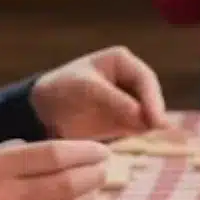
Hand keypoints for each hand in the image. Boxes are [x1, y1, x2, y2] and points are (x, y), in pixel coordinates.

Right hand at [0, 139, 108, 199]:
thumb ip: (33, 151)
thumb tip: (82, 151)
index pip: (54, 155)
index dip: (85, 152)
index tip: (102, 150)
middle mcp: (7, 196)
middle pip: (67, 184)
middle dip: (95, 173)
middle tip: (106, 167)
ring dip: (92, 195)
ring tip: (97, 184)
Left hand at [31, 46, 167, 139]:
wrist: (41, 111)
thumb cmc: (62, 90)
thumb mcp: (88, 90)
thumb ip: (118, 101)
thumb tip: (147, 119)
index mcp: (122, 61)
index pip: (145, 79)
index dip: (153, 99)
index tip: (156, 119)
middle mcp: (130, 79)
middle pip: (151, 97)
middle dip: (154, 113)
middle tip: (157, 129)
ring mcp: (130, 100)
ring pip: (149, 113)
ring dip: (150, 124)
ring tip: (146, 133)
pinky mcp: (125, 120)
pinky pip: (139, 127)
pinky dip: (140, 132)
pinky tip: (136, 137)